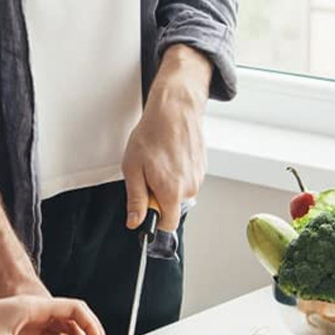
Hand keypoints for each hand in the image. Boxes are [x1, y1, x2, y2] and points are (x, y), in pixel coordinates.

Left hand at [122, 45, 210, 231]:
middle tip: (147, 175)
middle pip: (171, 208)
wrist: (175, 109)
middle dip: (157, 197)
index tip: (144, 208)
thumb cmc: (152, 135)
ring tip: (158, 161)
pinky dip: (176, 173)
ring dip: (166, 184)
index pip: (167, 225)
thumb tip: (135, 222)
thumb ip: (135, 199)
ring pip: (178, 193)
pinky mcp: (202, 168)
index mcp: (172, 192)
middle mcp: (190, 188)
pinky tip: (169, 156)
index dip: (153, 220)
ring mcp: (198, 178)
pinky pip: (186, 180)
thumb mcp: (133, 168)